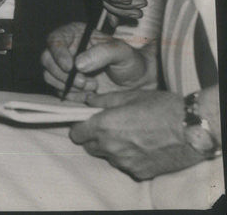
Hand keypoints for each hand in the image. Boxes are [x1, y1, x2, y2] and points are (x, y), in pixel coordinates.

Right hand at [41, 21, 153, 98]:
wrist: (136, 83)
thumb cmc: (130, 62)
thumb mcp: (122, 52)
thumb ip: (103, 53)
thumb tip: (78, 63)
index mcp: (75, 35)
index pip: (54, 40)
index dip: (58, 54)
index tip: (70, 67)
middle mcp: (66, 50)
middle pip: (46, 60)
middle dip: (63, 74)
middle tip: (84, 82)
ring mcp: (64, 68)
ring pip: (49, 76)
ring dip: (69, 86)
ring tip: (92, 86)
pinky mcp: (66, 84)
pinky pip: (58, 91)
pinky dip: (73, 96)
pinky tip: (90, 93)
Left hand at [70, 90, 206, 179]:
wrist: (190, 131)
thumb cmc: (161, 108)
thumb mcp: (130, 95)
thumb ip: (104, 100)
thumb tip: (88, 100)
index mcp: (104, 125)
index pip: (76, 133)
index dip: (79, 127)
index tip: (86, 123)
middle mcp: (110, 147)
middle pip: (90, 147)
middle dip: (94, 138)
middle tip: (109, 128)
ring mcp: (125, 162)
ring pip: (107, 157)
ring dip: (111, 148)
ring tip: (129, 136)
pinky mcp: (139, 172)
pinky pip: (125, 166)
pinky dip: (129, 158)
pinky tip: (142, 147)